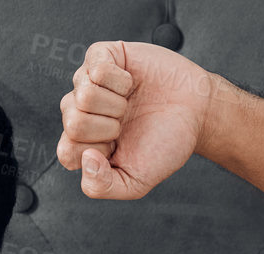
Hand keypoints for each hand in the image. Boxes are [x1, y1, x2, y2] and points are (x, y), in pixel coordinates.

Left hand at [56, 40, 218, 199]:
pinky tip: (130, 84)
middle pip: (72, 122)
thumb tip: (85, 159)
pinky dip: (121, 80)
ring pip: (83, 95)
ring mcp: (88, 83)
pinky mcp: (102, 57)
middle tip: (126, 124)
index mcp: (81, 144)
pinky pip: (96, 69)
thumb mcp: (135, 183)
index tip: (117, 149)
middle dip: (108, 127)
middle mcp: (79, 112)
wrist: (197, 112)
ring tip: (129, 104)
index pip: (66, 152)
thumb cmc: (166, 144)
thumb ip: (102, 187)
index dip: (96, 153)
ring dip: (116, 104)